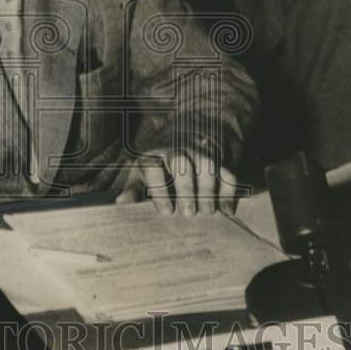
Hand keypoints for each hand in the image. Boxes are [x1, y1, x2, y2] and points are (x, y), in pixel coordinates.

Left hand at [116, 148, 238, 216]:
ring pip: (207, 165)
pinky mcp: (219, 161)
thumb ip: (133, 189)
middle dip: (186, 188)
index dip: (159, 189)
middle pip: (181, 162)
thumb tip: (121, 203)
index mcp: (153, 156)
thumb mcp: (141, 174)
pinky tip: (227, 211)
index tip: (166, 212)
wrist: (186, 136)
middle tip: (189, 213)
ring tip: (207, 212)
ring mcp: (199, 154)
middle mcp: (176, 152)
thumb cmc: (158, 166)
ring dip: (209, 189)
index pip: (153, 167)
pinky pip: (228, 172)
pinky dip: (229, 192)